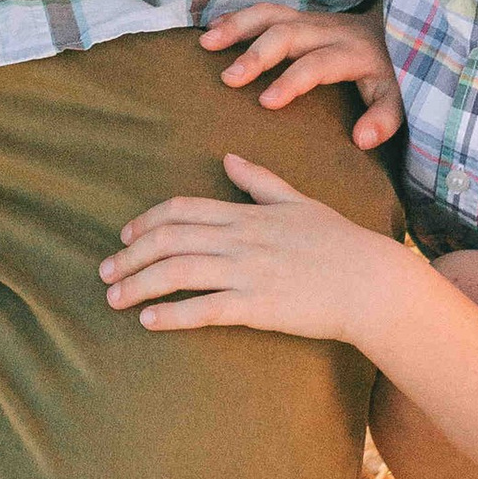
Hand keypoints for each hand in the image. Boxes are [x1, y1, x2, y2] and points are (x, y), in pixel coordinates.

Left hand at [99, 149, 388, 339]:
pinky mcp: (257, 307)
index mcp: (246, 214)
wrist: (372, 283)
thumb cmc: (340, 243)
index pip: (182, 210)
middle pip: (169, 240)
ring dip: (139, 285)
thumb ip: (259, 180)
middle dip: (130, 256)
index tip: (125, 236)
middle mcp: (240, 239)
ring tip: (114, 299)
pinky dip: (171, 314)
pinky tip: (149, 321)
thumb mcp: (298, 201)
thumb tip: (228, 158)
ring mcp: (247, 272)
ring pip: (177, 273)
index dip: (147, 222)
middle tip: (105, 272)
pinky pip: (204, 309)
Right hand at [200, 1, 402, 145]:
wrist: (402, 30)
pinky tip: (212, 28)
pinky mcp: (301, 14)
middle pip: (287, 33)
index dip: (291, 81)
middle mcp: (329, 29)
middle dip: (256, 54)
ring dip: (237, 26)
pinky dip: (237, 16)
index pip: (318, 64)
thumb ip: (384, 119)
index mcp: (353, 52)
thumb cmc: (395, 72)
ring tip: (207, 43)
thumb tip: (361, 139)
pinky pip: (266, 9)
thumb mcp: (401, 98)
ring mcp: (312, 18)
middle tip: (229, 79)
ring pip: (271, 14)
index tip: (265, 102)